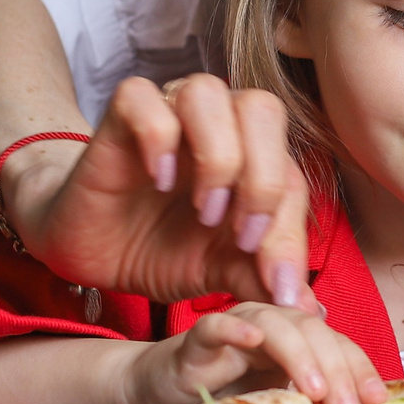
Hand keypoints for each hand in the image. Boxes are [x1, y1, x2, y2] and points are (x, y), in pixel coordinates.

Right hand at [3, 75, 312, 308]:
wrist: (94, 253)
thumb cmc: (162, 250)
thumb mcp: (219, 273)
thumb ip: (262, 280)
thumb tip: (309, 310)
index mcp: (254, 153)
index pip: (291, 174)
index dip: (291, 230)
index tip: (277, 284)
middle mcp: (219, 121)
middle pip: (263, 110)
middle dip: (263, 180)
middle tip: (240, 237)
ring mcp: (170, 110)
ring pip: (209, 93)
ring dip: (217, 156)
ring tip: (204, 211)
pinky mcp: (119, 114)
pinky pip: (142, 96)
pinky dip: (158, 136)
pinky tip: (158, 180)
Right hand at [120, 303, 388, 403]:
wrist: (155, 395)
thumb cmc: (221, 402)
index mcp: (298, 341)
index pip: (338, 346)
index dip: (360, 370)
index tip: (377, 402)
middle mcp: (273, 326)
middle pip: (315, 334)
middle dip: (337, 370)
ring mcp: (236, 328)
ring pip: (277, 326)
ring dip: (300, 356)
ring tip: (315, 389)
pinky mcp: (196, 340)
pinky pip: (217, 326)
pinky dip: (235, 329)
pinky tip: (253, 338)